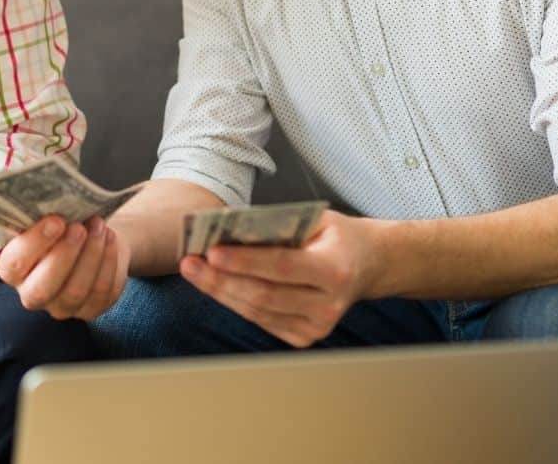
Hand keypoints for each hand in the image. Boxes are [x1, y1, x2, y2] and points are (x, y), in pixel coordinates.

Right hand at [0, 215, 129, 320]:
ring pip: (76, 291)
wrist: (90, 236)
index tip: (55, 221)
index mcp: (13, 270)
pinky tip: (110, 239)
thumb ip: (41, 216)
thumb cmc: (62, 223)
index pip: (14, 265)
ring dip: (91, 255)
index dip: (34, 244)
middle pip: (42, 288)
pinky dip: (108, 262)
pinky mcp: (91, 309)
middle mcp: (32, 294)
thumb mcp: (47, 218)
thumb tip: (52, 200)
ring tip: (99, 226)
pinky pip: (102, 292)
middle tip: (79, 228)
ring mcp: (62, 306)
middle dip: (64, 255)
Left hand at [179, 210, 375, 347]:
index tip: (211, 251)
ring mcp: (317, 327)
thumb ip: (277, 225)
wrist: (367, 265)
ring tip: (194, 270)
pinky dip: (234, 301)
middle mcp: (329, 304)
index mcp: (335, 269)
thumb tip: (227, 228)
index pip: (282, 266)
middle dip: (221, 279)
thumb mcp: (315, 220)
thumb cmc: (335, 237)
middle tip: (190, 262)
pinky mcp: (304, 337)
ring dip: (220, 291)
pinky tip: (214, 285)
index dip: (244, 261)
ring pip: (257, 311)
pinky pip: (260, 320)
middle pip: (264, 295)